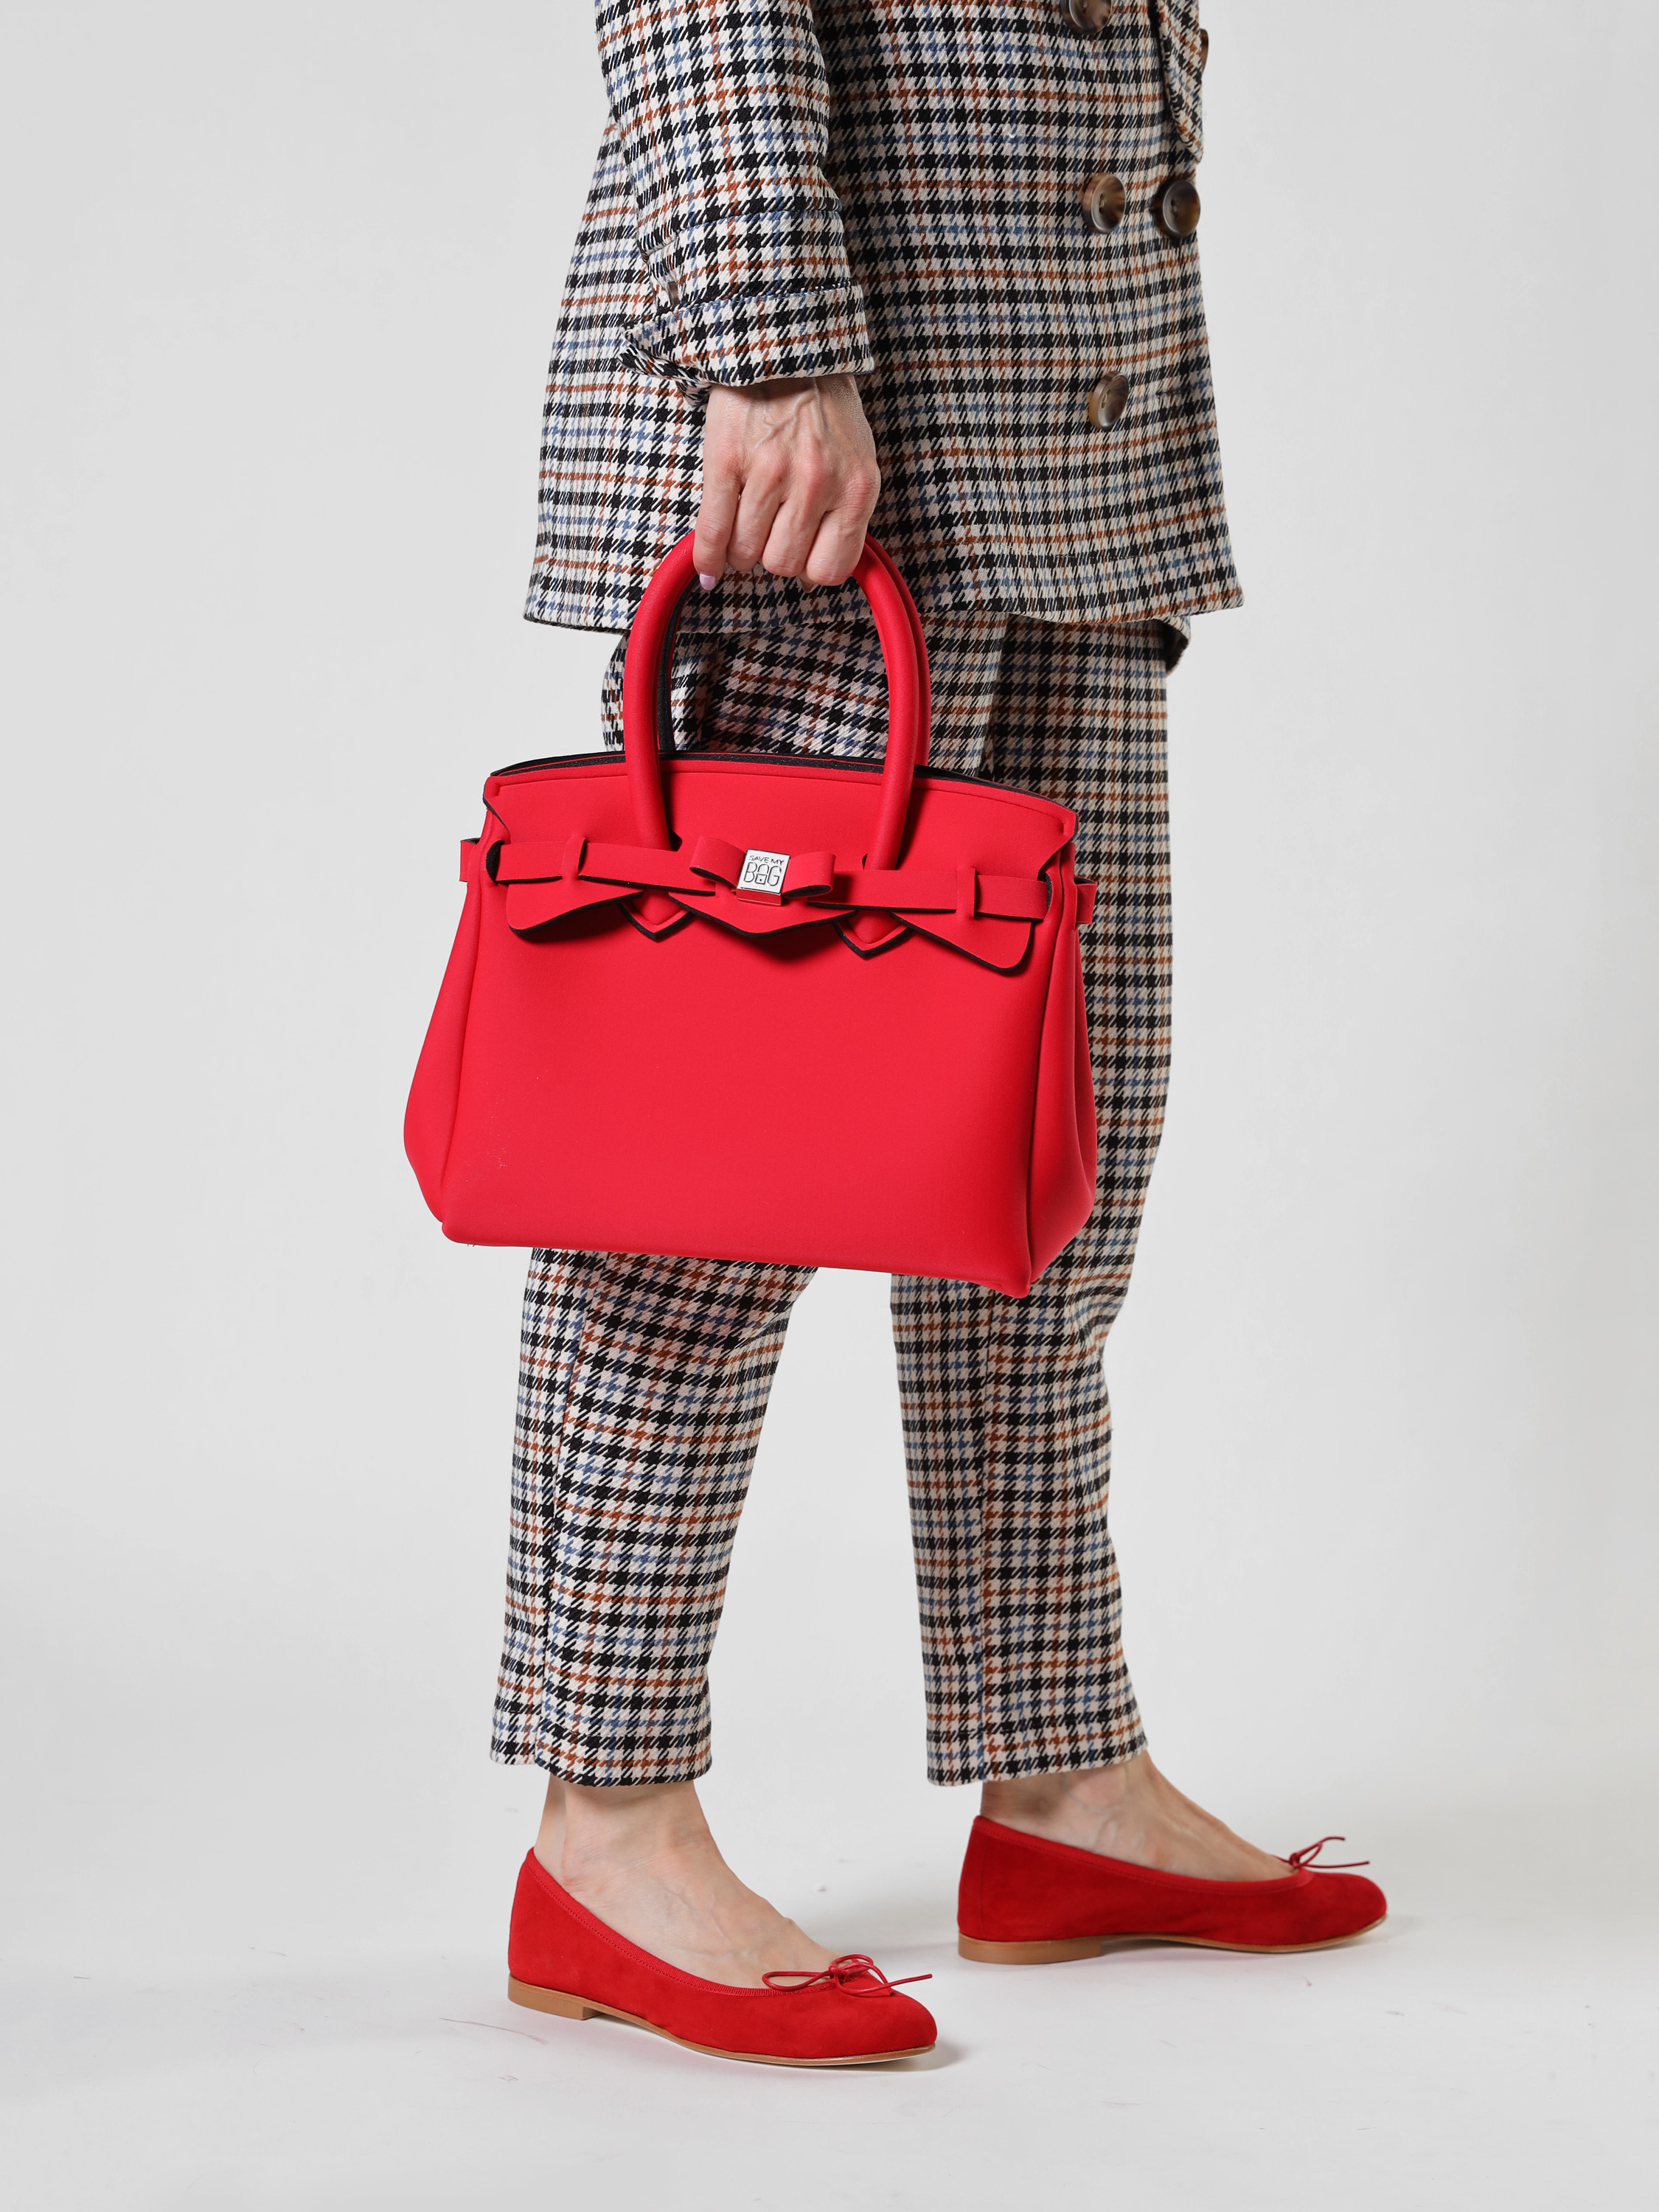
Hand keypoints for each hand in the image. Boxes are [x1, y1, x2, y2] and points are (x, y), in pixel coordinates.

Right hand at [692, 374, 879, 589]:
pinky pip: (714, 531)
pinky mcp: (728, 460)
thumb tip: (812, 578)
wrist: (786, 349)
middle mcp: (815, 483)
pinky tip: (708, 568)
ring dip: (742, 550)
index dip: (810, 570)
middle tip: (770, 531)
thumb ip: (844, 517)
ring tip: (746, 526)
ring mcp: (770, 472)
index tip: (800, 558)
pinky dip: (708, 557)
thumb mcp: (856, 461)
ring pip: (747, 553)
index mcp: (854, 487)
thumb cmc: (823, 409)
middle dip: (773, 555)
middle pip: (783, 564)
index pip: (830, 569)